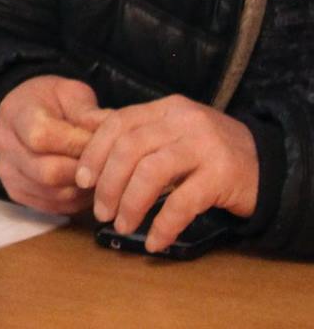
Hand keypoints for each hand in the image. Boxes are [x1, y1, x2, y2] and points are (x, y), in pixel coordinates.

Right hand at [0, 74, 106, 213]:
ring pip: (54, 194)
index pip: (42, 136)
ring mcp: (7, 172)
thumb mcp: (70, 93)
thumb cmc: (50, 101)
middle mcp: (4, 145)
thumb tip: (114, 131)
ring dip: (84, 189)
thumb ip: (88, 112)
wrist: (24, 112)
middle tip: (106, 164)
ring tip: (100, 174)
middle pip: (47, 172)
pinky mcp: (16, 192)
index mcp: (14, 113)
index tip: (103, 142)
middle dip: (84, 171)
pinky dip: (76, 200)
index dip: (78, 144)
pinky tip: (85, 184)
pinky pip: (53, 206)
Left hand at [74, 94, 259, 250]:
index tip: (81, 180)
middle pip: (129, 148)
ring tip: (122, 225)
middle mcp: (183, 122)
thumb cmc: (210, 152)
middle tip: (101, 211)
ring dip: (130, 204)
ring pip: (151, 172)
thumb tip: (83, 133)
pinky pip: (183, 203)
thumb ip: (136, 133)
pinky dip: (163, 225)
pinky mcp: (222, 176)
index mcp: (166, 109)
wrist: (268, 166)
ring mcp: (204, 147)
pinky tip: (154, 241)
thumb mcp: (173, 133)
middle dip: (108, 183)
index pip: (118, 123)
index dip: (95, 152)